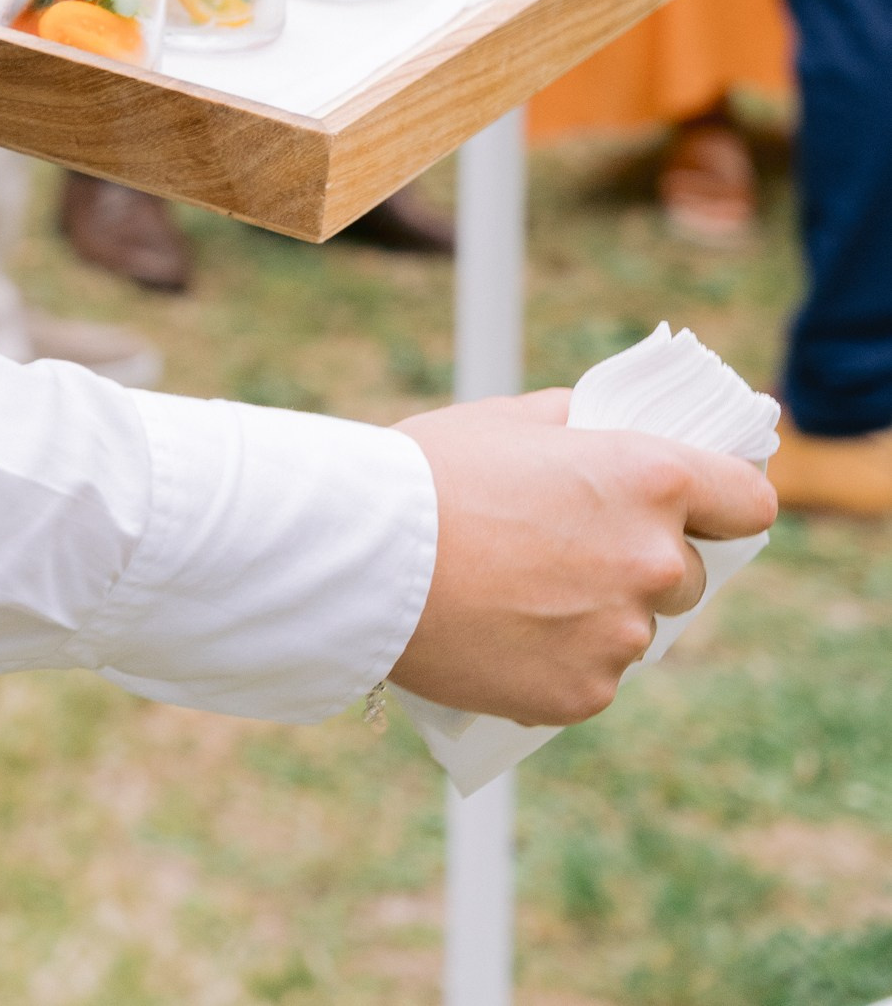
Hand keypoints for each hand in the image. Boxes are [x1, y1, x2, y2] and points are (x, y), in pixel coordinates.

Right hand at [392, 394, 776, 723]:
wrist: (366, 559)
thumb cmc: (433, 473)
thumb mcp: (513, 420)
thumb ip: (583, 428)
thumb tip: (610, 435)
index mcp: (649, 478)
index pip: (749, 501)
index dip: (726, 503)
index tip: (704, 510)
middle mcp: (653, 559)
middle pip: (686, 575)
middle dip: (640, 563)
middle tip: (566, 550)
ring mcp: (623, 635)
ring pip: (633, 629)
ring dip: (596, 615)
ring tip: (516, 593)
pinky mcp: (587, 694)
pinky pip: (592, 677)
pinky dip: (559, 661)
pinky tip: (503, 633)